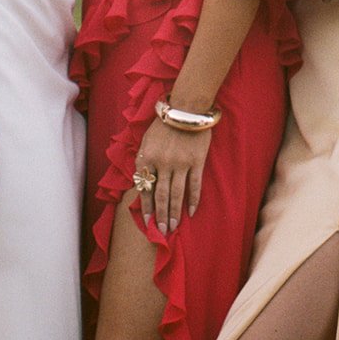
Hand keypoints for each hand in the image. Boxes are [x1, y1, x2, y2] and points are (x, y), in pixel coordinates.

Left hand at [132, 117, 212, 234]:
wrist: (185, 107)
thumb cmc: (163, 124)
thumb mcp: (146, 140)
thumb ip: (144, 161)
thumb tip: (142, 184)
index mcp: (146, 158)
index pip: (145, 188)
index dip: (146, 207)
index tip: (147, 223)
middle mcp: (162, 163)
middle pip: (160, 196)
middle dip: (160, 216)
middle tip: (161, 231)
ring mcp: (180, 163)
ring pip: (176, 194)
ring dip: (174, 213)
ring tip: (173, 227)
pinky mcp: (196, 162)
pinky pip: (194, 185)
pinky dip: (193, 200)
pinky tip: (192, 212)